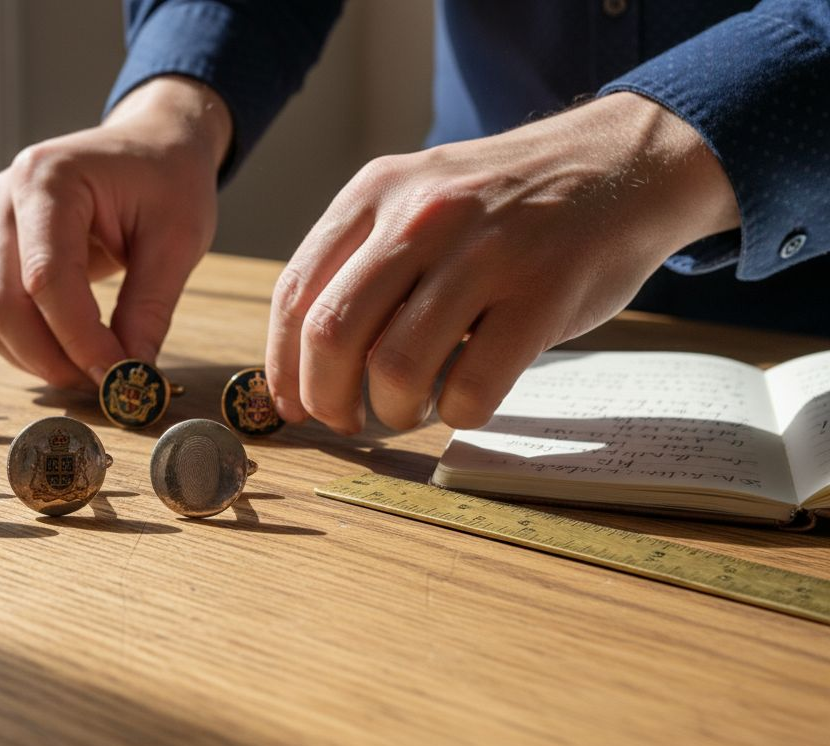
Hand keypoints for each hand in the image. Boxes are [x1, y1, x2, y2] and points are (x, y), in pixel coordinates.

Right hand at [0, 77, 230, 388]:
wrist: (152, 143)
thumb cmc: (169, 179)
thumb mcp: (178, 239)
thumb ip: (150, 309)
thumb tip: (129, 379)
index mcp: (48, 178)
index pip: (46, 277)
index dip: (79, 339)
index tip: (119, 379)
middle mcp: (5, 199)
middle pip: (2, 302)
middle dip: (50, 358)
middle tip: (103, 388)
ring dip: (37, 358)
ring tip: (92, 373)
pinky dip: (28, 345)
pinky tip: (72, 353)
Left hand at [267, 92, 740, 431]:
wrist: (623, 163)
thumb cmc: (506, 205)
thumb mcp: (420, 198)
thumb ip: (364, 260)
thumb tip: (305, 361)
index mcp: (376, 192)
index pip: (296, 293)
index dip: (283, 365)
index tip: (292, 404)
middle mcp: (422, 216)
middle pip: (332, 335)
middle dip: (325, 399)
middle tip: (344, 422)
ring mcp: (485, 253)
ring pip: (395, 368)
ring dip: (393, 412)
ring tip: (410, 409)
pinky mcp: (543, 295)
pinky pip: (471, 387)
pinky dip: (457, 414)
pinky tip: (464, 401)